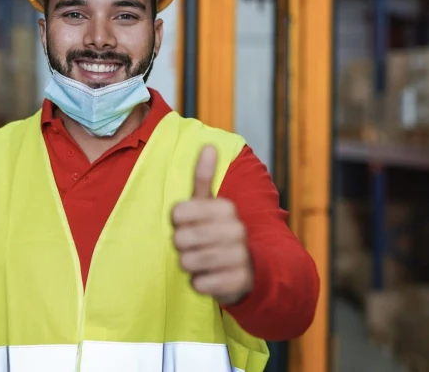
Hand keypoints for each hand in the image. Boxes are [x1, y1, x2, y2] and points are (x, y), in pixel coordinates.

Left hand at [171, 145, 253, 304]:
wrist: (252, 270)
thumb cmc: (218, 233)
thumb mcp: (211, 204)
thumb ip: (205, 176)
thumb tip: (208, 144)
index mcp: (225, 208)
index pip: (178, 212)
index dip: (176, 222)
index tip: (185, 224)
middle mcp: (236, 230)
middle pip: (181, 238)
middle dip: (181, 245)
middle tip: (191, 246)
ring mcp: (239, 257)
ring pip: (189, 262)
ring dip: (189, 264)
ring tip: (199, 261)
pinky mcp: (238, 282)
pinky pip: (200, 284)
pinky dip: (199, 284)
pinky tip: (208, 278)